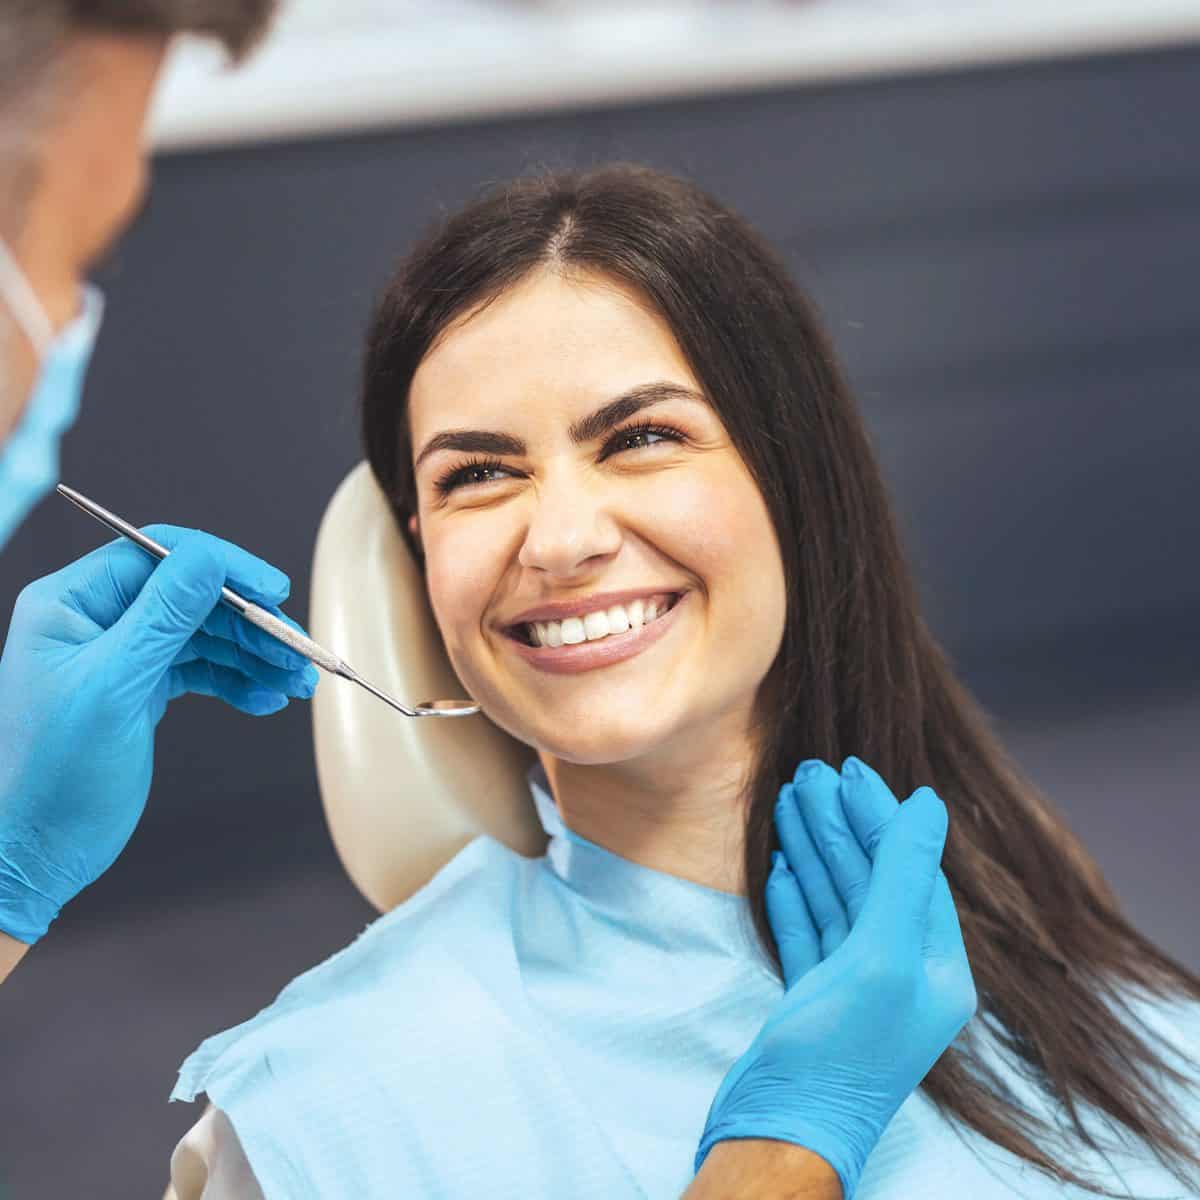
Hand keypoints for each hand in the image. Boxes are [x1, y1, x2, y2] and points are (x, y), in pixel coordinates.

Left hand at [0, 526, 318, 943]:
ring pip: (205, 634)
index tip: (274, 592)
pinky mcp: (141, 687)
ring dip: (255, 656)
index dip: (223, 568)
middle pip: (193, 596)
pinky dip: (239, 682)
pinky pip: (203, 669)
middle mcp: (96, 620)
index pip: (160, 556)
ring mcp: (120, 653)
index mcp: (70, 603)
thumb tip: (208, 558)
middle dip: (251, 624)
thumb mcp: (112, 688)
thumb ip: (163, 617)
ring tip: (295, 682)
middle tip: (297, 653)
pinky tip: (266, 700)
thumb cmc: (50, 778)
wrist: (36, 853)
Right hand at [696, 756, 975, 1198]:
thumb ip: (903, 876)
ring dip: (813, 849)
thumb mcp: (882, 956)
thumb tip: (928, 803)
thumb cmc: (839, 1051)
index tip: (850, 771)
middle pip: (869, 879)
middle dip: (840, 824)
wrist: (779, 1130)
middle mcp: (901, 974)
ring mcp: (854, 988)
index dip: (881, 816)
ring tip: (789, 799)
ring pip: (835, 900)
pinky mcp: (813, 1000)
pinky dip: (793, 894)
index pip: (910, 871)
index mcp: (935, 967)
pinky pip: (808, 931)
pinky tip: (779, 861)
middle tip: (809, 773)